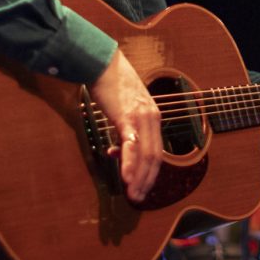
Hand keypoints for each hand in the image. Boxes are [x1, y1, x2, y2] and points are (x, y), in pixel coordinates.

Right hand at [90, 48, 160, 202]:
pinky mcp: (127, 117)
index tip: (143, 186)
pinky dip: (129, 164)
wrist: (102, 63)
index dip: (151, 172)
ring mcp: (141, 117)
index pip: (156, 151)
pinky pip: (131, 146)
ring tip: (133, 194)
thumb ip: (125, 128)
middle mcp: (152, 118)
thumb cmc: (111, 84)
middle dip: (147, 180)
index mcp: (153, 117)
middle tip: (138, 197)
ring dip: (139, 177)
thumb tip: (117, 150)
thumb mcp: (123, 108)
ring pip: (145, 155)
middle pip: (154, 157)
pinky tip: (125, 177)